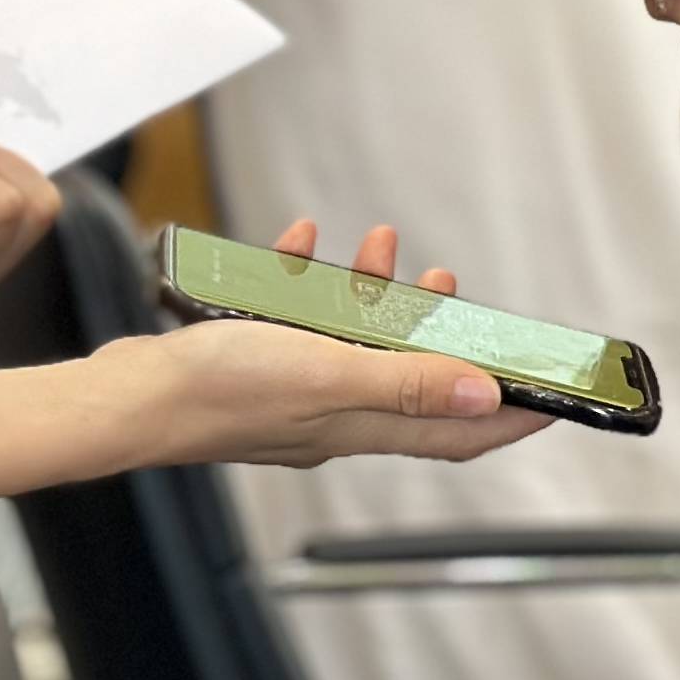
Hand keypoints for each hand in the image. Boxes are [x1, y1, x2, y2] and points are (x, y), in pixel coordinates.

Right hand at [107, 215, 550, 467]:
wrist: (125, 399)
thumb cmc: (216, 393)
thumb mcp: (326, 375)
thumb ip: (407, 384)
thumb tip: (489, 394)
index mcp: (360, 426)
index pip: (457, 433)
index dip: (511, 417)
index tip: (553, 398)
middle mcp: (334, 417)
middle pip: (410, 381)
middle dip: (438, 334)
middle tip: (448, 290)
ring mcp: (293, 393)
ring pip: (351, 343)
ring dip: (370, 294)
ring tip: (377, 246)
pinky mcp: (254, 367)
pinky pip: (295, 322)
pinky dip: (305, 283)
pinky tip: (299, 246)